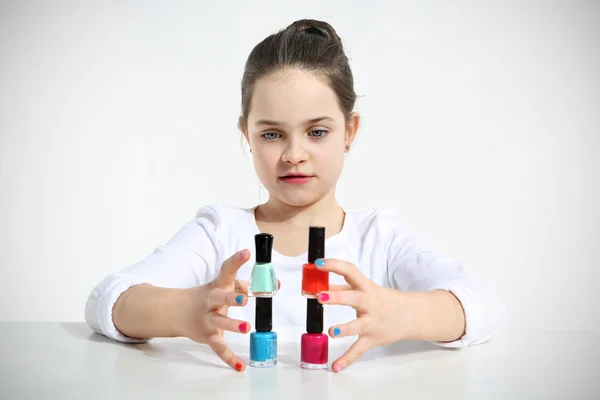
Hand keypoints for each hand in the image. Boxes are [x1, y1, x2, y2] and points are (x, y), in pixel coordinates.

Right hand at [182, 249, 279, 371]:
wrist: (177, 311)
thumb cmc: (208, 296)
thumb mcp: (222, 286)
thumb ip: (246, 285)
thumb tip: (275, 283)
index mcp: (217, 284)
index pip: (226, 270)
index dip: (236, 261)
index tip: (246, 252)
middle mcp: (211, 300)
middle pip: (219, 297)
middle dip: (231, 297)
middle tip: (244, 298)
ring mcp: (208, 319)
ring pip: (219, 322)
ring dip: (232, 325)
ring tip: (247, 327)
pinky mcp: (207, 336)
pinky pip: (218, 347)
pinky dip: (229, 358)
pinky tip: (240, 366)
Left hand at [314, 258, 409, 372]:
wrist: (410, 316)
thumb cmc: (382, 300)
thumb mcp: (364, 290)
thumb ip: (342, 289)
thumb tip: (317, 287)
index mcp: (366, 287)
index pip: (350, 272)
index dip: (334, 266)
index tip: (318, 263)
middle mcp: (370, 303)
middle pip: (353, 298)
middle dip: (337, 297)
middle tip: (320, 296)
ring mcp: (372, 322)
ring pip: (358, 326)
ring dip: (344, 329)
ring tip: (331, 331)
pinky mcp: (372, 339)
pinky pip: (359, 350)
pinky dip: (347, 359)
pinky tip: (335, 367)